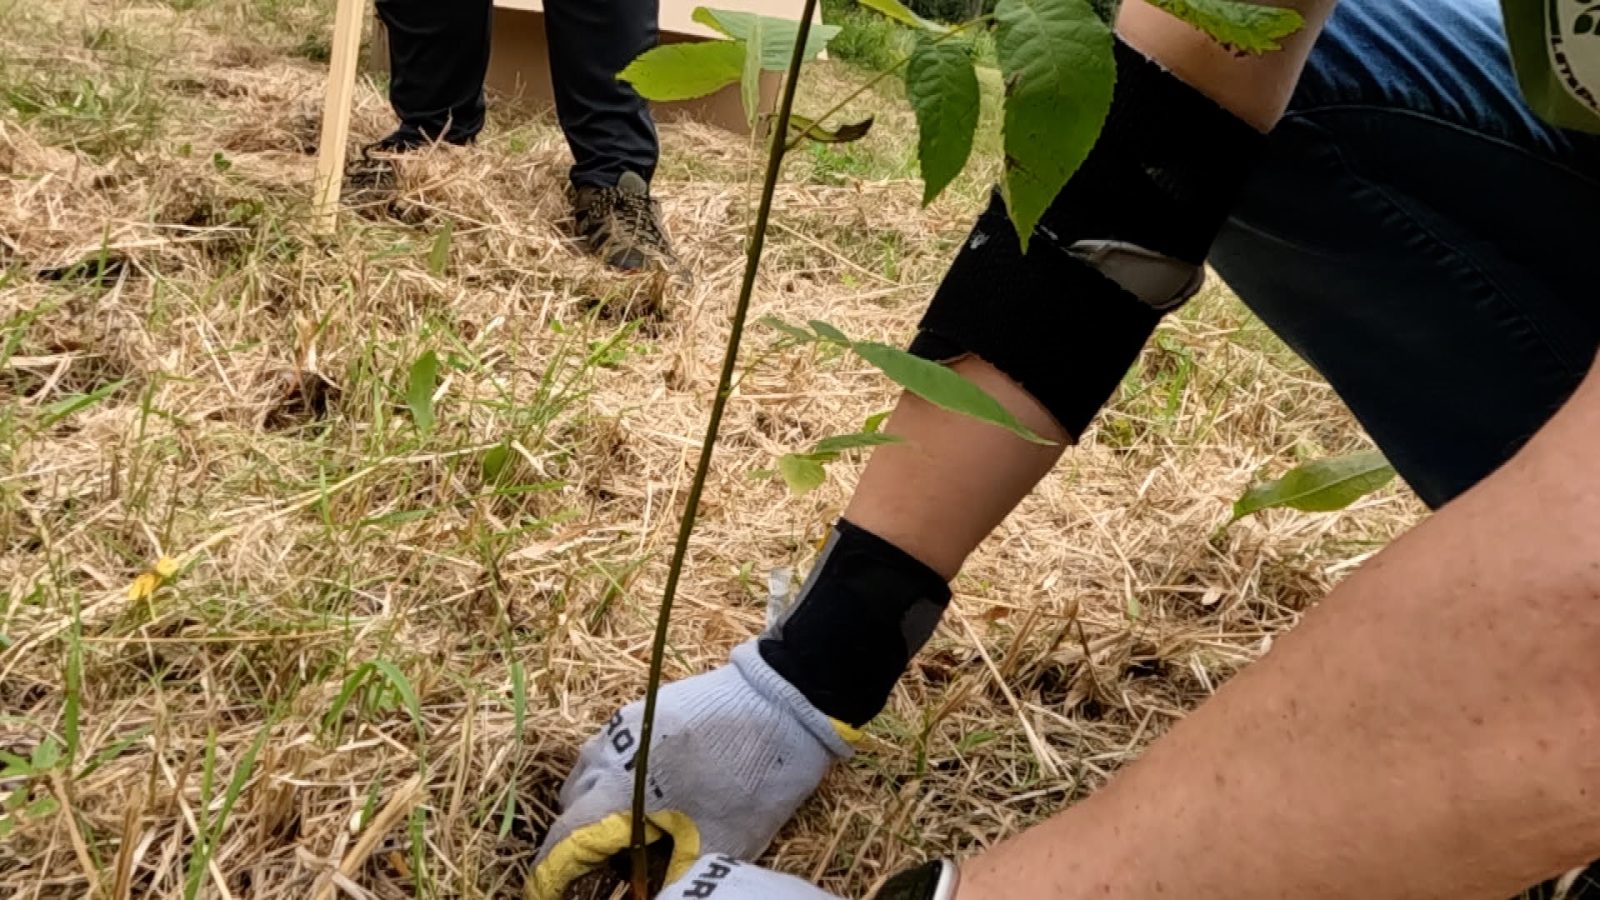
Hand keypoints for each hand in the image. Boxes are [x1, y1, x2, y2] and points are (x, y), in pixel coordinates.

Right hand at [528, 641, 854, 899]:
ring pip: (587, 772)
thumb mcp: (721, 841)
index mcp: (621, 787)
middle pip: (572, 806)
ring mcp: (625, 723)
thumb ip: (676, 873)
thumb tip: (650, 893)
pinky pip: (609, 749)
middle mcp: (610, 750)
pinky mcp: (644, 707)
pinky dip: (613, 777)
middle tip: (609, 866)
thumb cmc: (756, 775)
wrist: (786, 698)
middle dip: (580, 841)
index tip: (552, 892)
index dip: (554, 871)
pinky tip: (646, 794)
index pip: (566, 838)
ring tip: (628, 832)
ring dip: (595, 805)